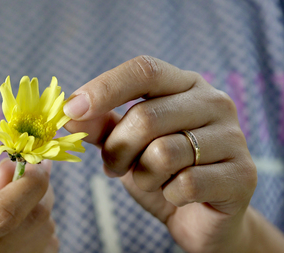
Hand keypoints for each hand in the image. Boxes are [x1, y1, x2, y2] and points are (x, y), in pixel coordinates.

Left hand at [64, 55, 257, 251]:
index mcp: (184, 85)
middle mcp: (213, 102)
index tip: (71, 110)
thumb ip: (102, 126)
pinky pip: (187, 183)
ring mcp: (233, 136)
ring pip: (164, 153)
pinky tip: (176, 194)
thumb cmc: (160, 171)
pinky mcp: (243, 174)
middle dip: (117, 150)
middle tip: (112, 167)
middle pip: (145, 117)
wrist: (201, 214)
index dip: (104, 88)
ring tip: (149, 181)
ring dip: (142, 176)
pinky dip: (168, 195)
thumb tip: (69, 116)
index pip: (144, 70)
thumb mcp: (126, 145)